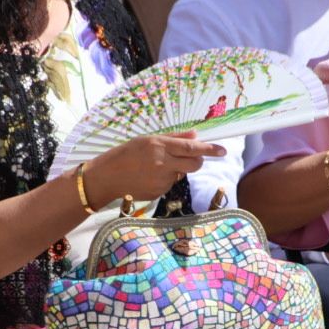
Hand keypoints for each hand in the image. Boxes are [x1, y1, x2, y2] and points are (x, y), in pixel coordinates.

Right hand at [81, 131, 224, 207]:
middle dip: (197, 160)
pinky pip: (170, 184)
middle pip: (195, 164)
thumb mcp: (147, 140)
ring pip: (181, 174)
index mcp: (160, 147)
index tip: (223, 150)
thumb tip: (196, 135)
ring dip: (176, 169)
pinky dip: (165, 179)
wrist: (106, 177)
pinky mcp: (159, 192)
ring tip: (155, 166)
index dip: (210, 149)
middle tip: (188, 157)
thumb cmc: (125, 154)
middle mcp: (163, 164)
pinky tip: (149, 176)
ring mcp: (162, 181)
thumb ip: (174, 138)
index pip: (192, 148)